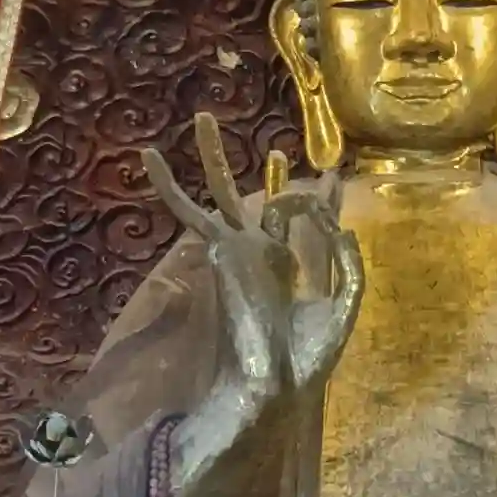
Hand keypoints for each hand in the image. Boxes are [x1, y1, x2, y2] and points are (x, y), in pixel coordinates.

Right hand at [142, 113, 363, 411]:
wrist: (276, 378)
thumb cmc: (308, 354)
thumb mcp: (345, 304)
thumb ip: (346, 263)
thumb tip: (341, 224)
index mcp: (292, 266)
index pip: (308, 221)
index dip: (324, 197)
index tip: (335, 174)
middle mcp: (263, 251)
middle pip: (266, 200)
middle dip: (275, 174)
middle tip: (280, 148)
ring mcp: (238, 247)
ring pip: (223, 192)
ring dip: (213, 157)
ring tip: (202, 118)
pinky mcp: (219, 249)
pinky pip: (191, 213)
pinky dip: (168, 187)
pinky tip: (149, 157)